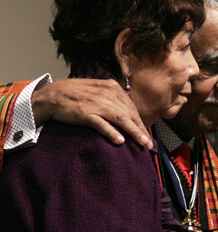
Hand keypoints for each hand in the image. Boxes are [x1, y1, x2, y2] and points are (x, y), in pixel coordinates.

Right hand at [31, 78, 152, 149]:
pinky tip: (120, 141)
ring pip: (121, 119)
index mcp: (112, 88)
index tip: (146, 133)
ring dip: (133, 132)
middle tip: (149, 144)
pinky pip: (102, 124)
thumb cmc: (76, 94)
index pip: (131, 107)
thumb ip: (112, 99)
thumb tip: (126, 113)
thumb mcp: (98, 90)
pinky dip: (112, 132)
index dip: (140, 122)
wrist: (54, 94)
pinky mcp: (86, 113)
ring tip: (143, 143)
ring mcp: (97, 104)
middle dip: (140, 129)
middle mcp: (107, 94)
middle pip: (129, 114)